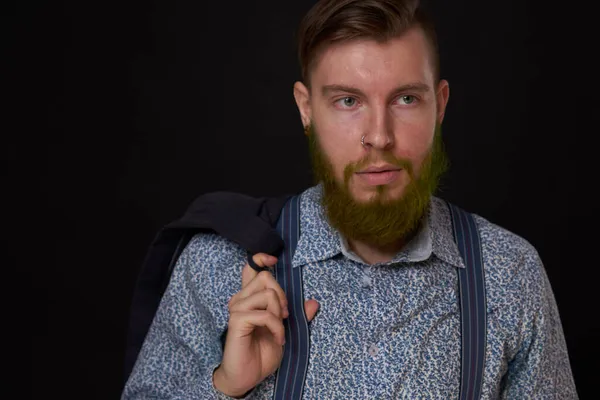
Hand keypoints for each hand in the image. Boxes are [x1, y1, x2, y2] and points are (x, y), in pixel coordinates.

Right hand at [213, 253, 319, 397]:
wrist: (247, 376)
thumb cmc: (262, 353)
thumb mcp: (285, 331)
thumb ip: (297, 315)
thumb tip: (314, 303)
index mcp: (249, 298)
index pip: (250, 268)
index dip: (261, 258)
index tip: (274, 260)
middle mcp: (240, 299)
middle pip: (266, 278)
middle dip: (282, 295)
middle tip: (285, 316)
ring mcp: (237, 308)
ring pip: (267, 294)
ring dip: (280, 314)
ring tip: (279, 330)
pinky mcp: (237, 320)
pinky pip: (265, 314)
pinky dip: (277, 327)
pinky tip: (278, 338)